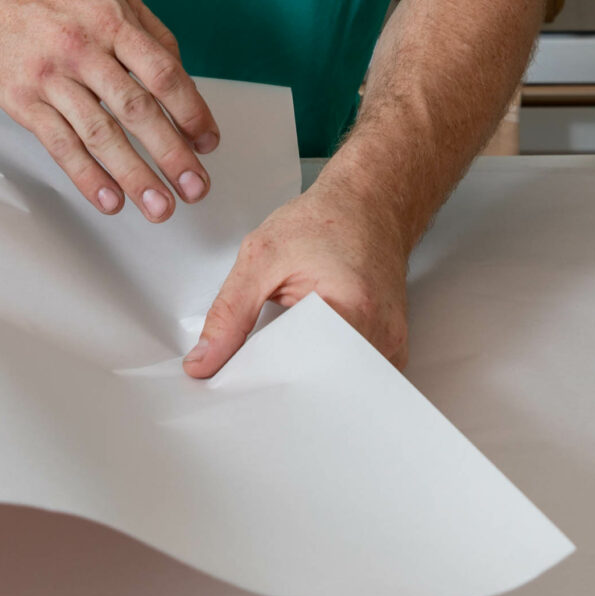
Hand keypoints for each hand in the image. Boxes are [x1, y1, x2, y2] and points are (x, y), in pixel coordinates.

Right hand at [0, 0, 218, 221]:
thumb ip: (154, 37)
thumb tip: (186, 87)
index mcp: (113, 21)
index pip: (162, 73)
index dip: (191, 112)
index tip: (208, 143)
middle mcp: (83, 49)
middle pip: (135, 109)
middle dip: (171, 154)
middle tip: (196, 188)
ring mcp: (50, 77)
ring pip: (98, 134)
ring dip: (134, 176)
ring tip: (160, 207)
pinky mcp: (23, 101)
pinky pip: (60, 144)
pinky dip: (87, 176)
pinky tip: (111, 200)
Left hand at [184, 183, 409, 377]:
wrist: (370, 204)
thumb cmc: (326, 220)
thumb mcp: (262, 255)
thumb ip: (229, 312)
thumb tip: (203, 362)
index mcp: (354, 310)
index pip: (304, 375)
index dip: (264, 384)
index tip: (233, 386)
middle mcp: (381, 336)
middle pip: (323, 390)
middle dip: (282, 391)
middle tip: (246, 384)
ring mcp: (391, 347)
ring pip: (338, 390)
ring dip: (305, 384)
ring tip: (275, 369)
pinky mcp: (391, 350)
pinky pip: (352, 379)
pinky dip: (324, 374)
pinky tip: (303, 360)